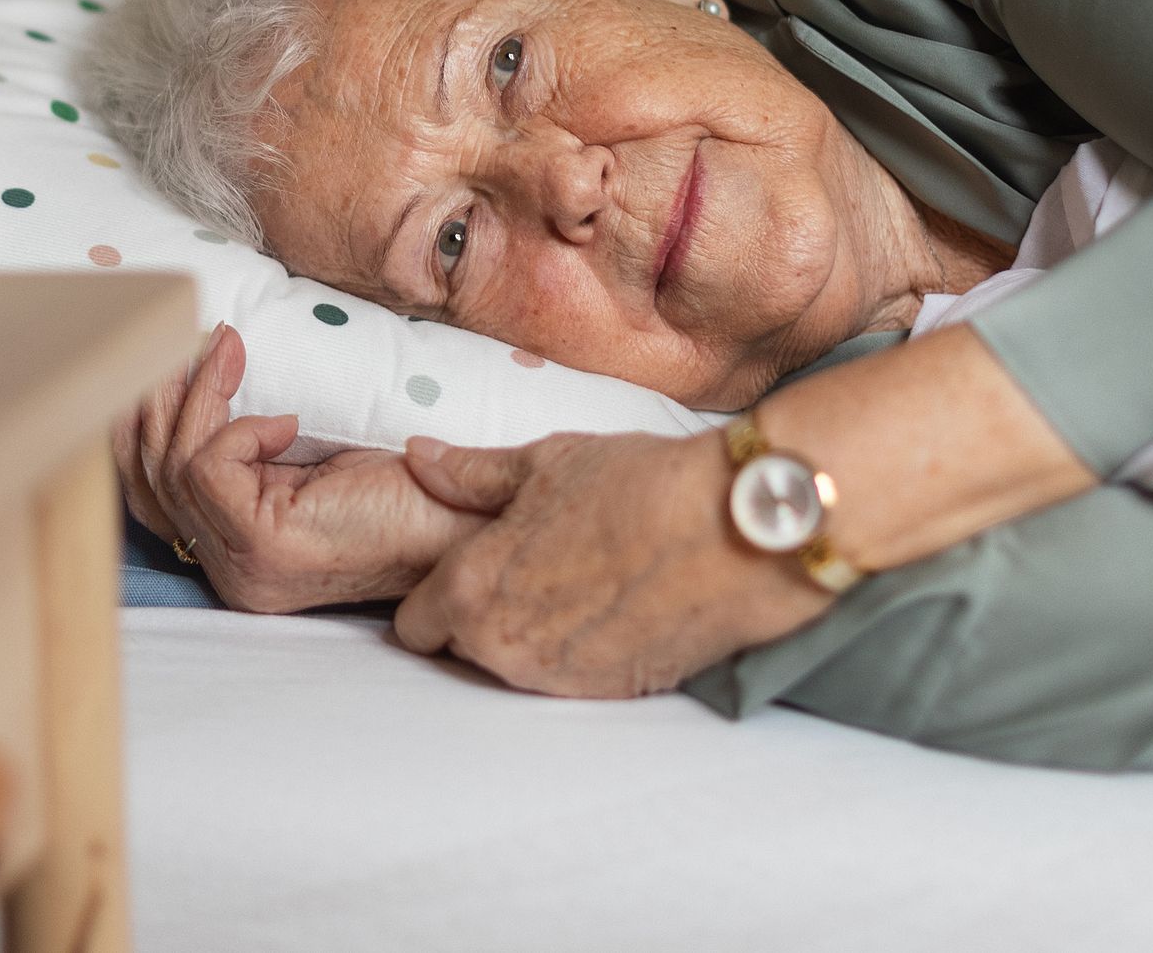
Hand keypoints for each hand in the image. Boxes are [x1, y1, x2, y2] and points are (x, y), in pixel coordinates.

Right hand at [112, 324, 487, 612]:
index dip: (159, 420)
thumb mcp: (316, 457)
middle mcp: (235, 576)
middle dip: (158, 400)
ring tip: (225, 344)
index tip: (190, 352)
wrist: (474, 517)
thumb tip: (209, 367)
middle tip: (185, 335)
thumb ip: (259, 442)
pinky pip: (209, 468)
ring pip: (175, 467)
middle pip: (153, 479)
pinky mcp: (264, 547)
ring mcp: (245, 569)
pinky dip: (238, 428)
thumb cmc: (412, 486)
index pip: (160, 495)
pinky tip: (286, 421)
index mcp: (243, 559)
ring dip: (198, 395)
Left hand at [391, 431, 827, 697]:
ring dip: (530, 634)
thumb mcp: (545, 463)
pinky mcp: (605, 696)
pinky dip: (578, 651)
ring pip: (514, 666)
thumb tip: (419, 456)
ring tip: (577, 580)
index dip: (439, 591)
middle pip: (463, 647)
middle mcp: (502, 647)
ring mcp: (554, 680)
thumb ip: (471, 473)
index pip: (415, 623)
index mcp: (471, 588)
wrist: (737, 532)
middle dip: (482, 614)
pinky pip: (566, 679)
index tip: (468, 567)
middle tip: (528, 567)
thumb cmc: (640, 486)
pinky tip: (611, 606)